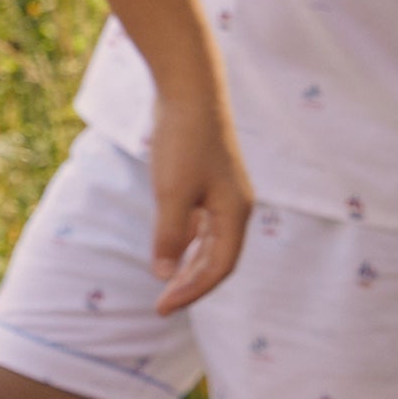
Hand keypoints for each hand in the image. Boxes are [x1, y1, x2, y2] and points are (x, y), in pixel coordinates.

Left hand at [147, 88, 251, 314]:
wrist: (189, 92)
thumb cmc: (183, 141)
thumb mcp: (171, 192)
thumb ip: (169, 235)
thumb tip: (163, 275)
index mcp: (235, 213)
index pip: (219, 268)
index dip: (192, 291)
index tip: (162, 307)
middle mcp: (235, 207)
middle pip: (217, 259)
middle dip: (191, 284)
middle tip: (161, 306)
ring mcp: (223, 194)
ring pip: (210, 242)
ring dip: (189, 265)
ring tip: (166, 285)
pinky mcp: (208, 182)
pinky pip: (202, 224)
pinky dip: (187, 241)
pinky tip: (171, 250)